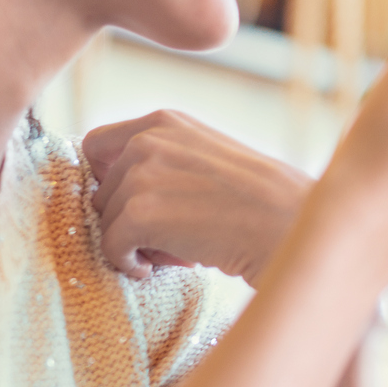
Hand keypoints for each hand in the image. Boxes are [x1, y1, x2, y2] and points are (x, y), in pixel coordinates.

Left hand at [82, 110, 312, 282]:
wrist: (289, 225)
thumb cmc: (260, 201)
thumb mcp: (208, 157)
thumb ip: (165, 159)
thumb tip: (113, 191)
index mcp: (164, 122)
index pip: (98, 147)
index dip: (110, 180)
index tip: (141, 204)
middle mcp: (146, 141)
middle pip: (100, 191)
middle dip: (129, 216)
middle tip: (174, 233)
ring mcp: (140, 175)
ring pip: (105, 221)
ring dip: (135, 242)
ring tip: (181, 247)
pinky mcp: (139, 213)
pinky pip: (110, 247)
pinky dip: (132, 264)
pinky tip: (170, 264)